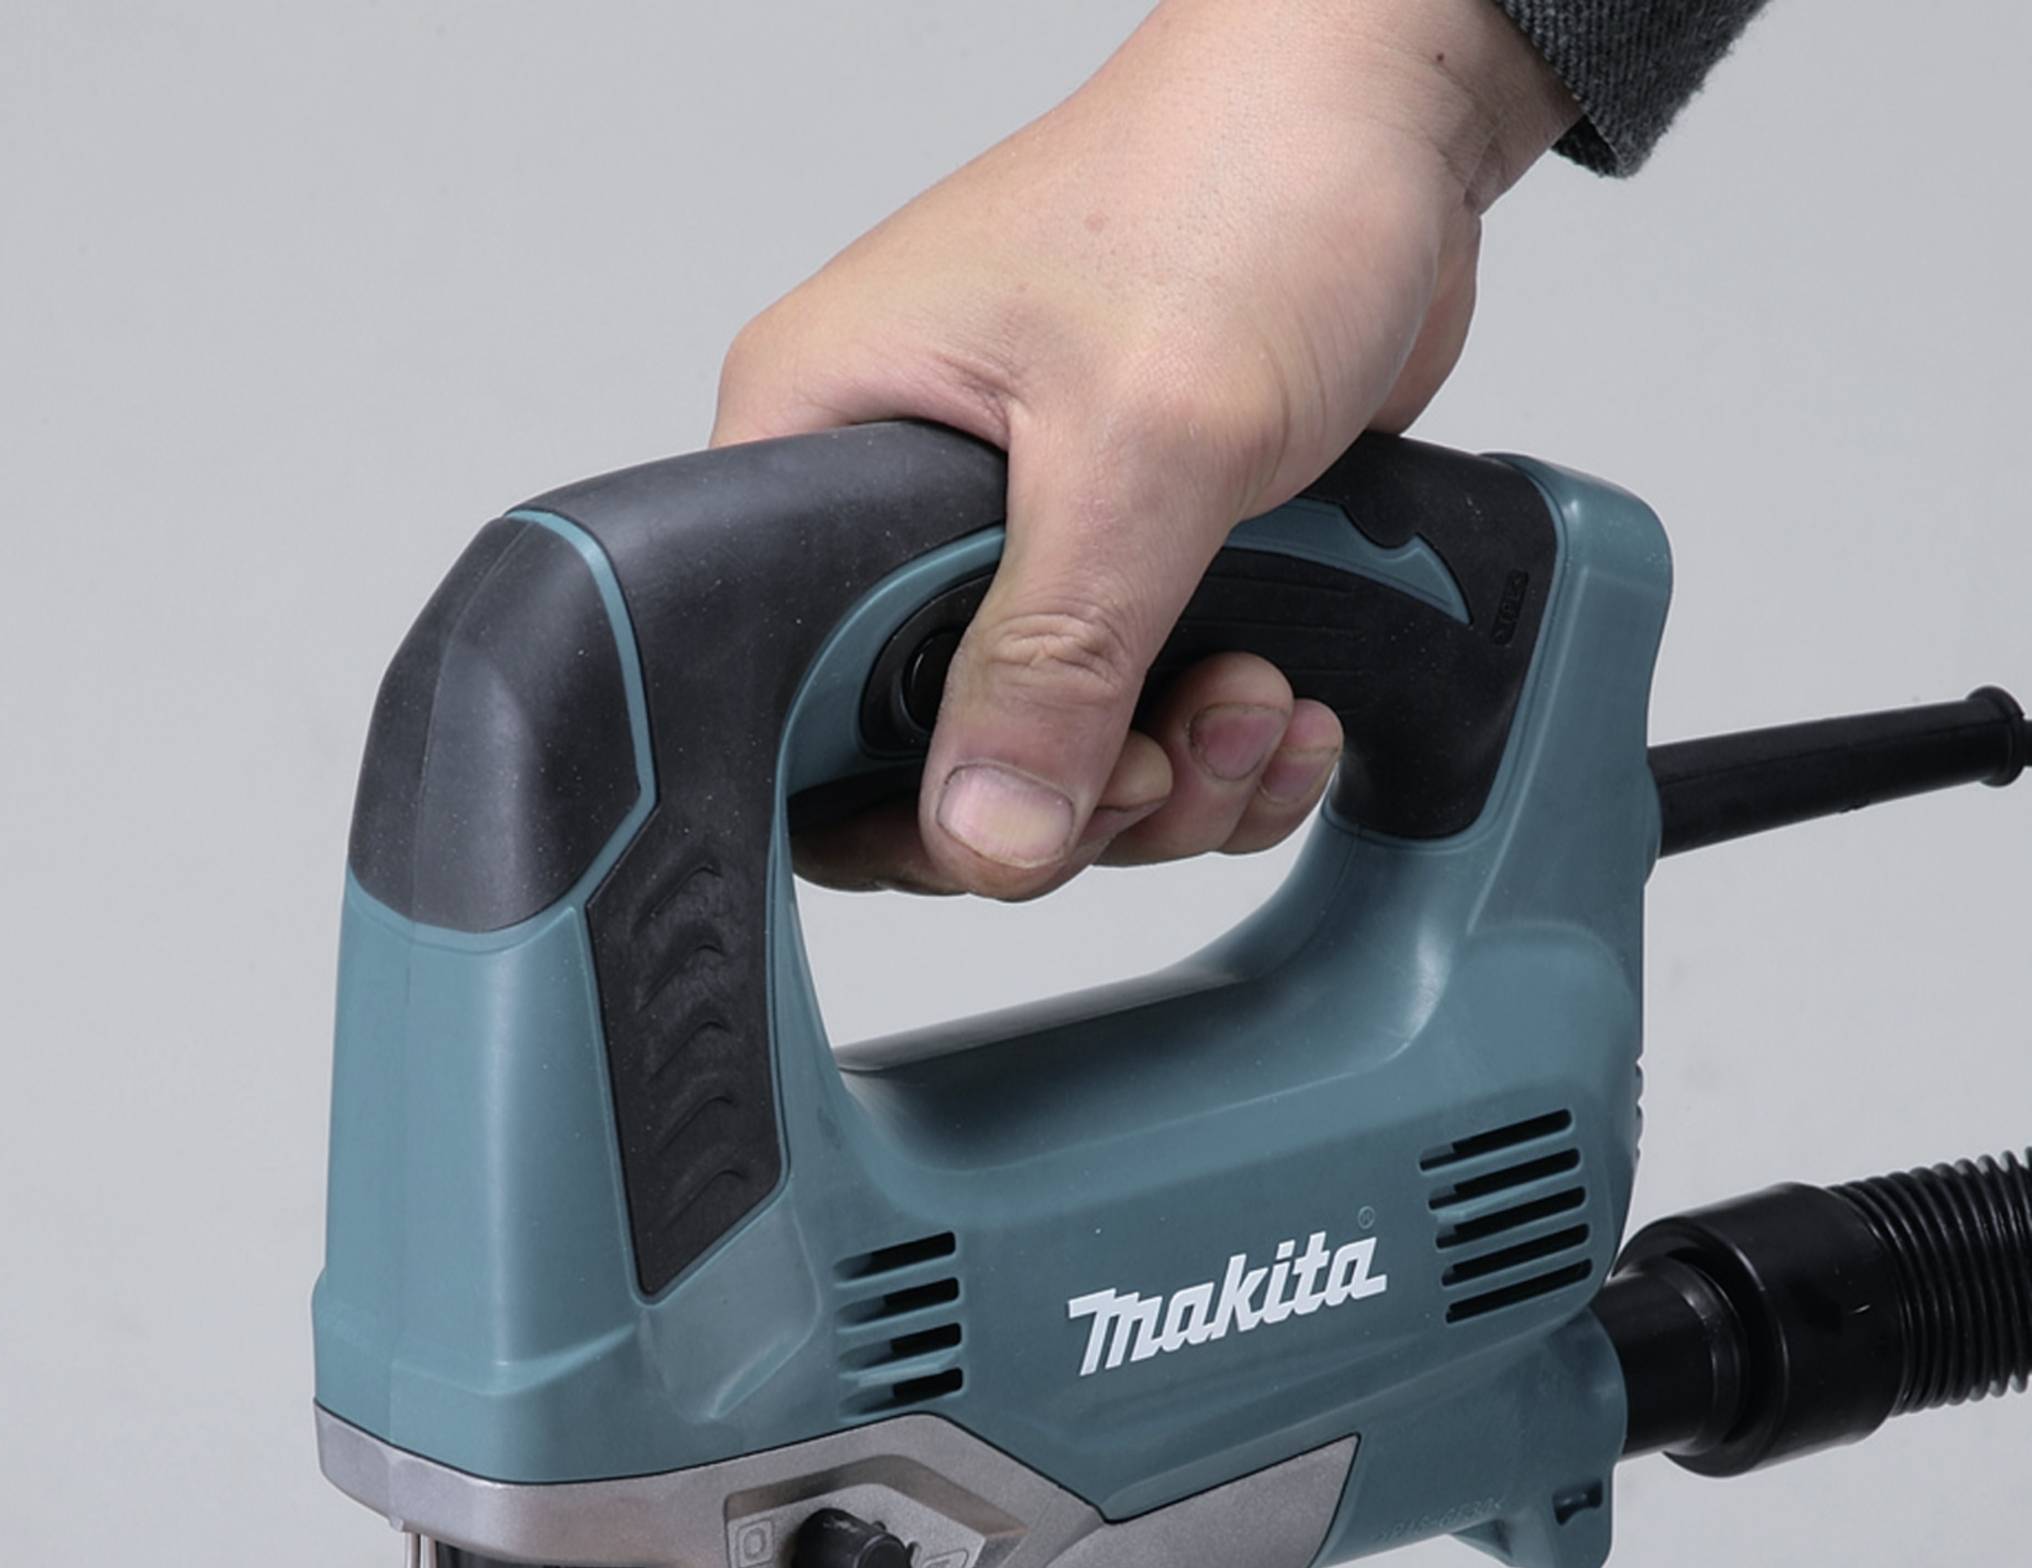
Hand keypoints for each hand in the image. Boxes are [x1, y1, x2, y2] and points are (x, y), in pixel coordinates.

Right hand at [714, 0, 1573, 896]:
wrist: (1389, 120)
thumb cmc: (1240, 183)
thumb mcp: (1141, 442)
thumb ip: (1056, 658)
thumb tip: (985, 838)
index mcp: (823, 444)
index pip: (787, 707)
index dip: (895, 805)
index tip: (1018, 819)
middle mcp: (892, 511)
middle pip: (929, 765)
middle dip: (1076, 796)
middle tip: (1165, 753)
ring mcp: (1011, 551)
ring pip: (1053, 766)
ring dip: (1177, 778)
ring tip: (1261, 697)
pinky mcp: (1118, 572)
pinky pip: (1141, 730)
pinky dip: (1225, 750)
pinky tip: (1292, 708)